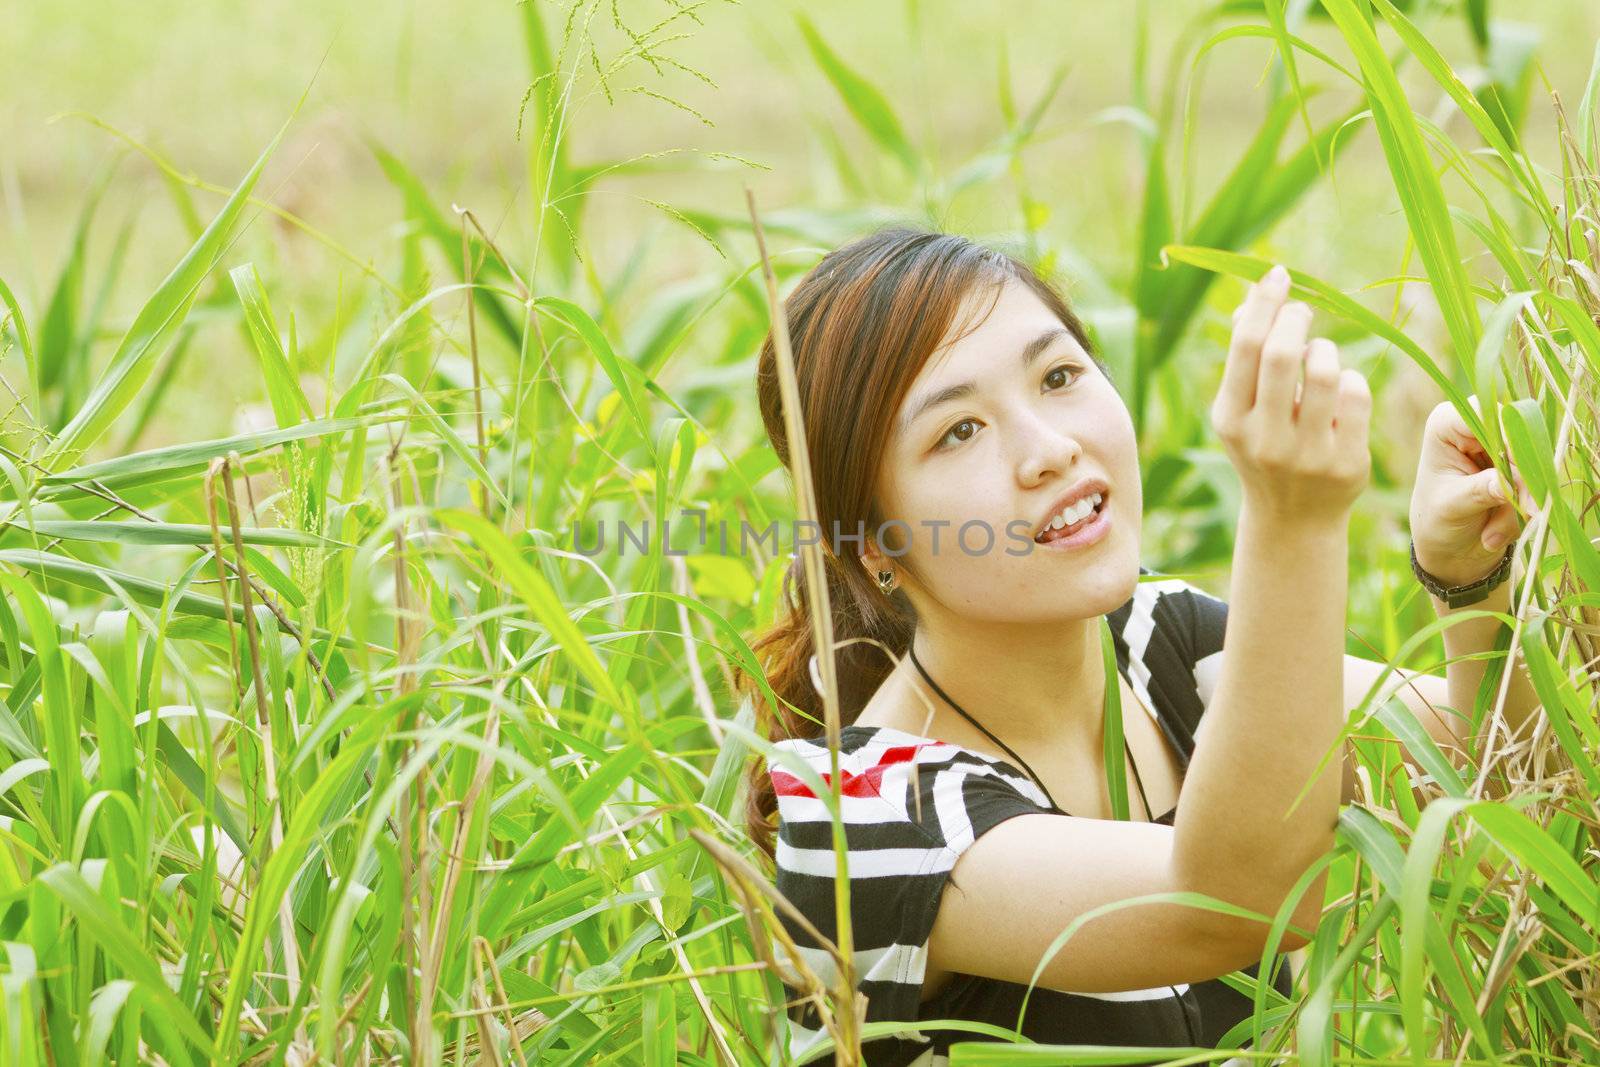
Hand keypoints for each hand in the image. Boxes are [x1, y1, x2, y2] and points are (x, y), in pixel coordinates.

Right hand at [1211, 264, 1371, 526]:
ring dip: (1326, 350)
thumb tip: (1253, 298)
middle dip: (1296, 318)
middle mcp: (1264, 439)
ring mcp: (1306, 454)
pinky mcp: (1345, 464)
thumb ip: (1246, 359)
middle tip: (1302, 310)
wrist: (1291, 519)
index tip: (1279, 275)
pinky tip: (1341, 390)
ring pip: (1326, 371)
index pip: (1246, 347)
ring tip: (1320, 357)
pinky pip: (1357, 395)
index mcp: (1230, 420)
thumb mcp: (1242, 411)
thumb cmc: (1264, 447)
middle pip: (1283, 353)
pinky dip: (1351, 381)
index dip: (1264, 302)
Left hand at [1409, 396, 1531, 587]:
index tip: (1519, 469)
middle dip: (1521, 483)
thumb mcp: (1452, 506)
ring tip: (1489, 537)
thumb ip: (1481, 490)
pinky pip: (1540, 485)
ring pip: (1535, 466)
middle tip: (1521, 514)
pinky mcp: (1523, 467)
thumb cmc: (1436, 520)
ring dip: (1520, 506)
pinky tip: (1495, 534)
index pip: (1488, 415)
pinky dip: (1524, 514)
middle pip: (1520, 438)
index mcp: (1448, 424)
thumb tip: (1510, 482)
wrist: (1447, 546)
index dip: (1509, 438)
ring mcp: (1504, 446)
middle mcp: (1479, 427)